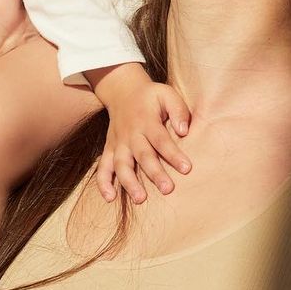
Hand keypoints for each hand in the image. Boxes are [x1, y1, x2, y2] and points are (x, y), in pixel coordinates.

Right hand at [90, 63, 192, 202]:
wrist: (122, 91)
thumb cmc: (151, 96)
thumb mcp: (167, 94)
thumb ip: (178, 110)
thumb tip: (184, 130)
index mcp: (147, 121)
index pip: (161, 140)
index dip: (173, 154)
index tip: (187, 168)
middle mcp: (131, 134)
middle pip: (142, 155)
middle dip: (154, 173)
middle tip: (167, 189)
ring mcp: (118, 143)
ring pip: (121, 164)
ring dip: (129, 182)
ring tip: (140, 198)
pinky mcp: (109, 149)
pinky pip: (103, 166)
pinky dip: (103, 182)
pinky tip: (110, 197)